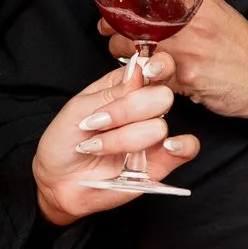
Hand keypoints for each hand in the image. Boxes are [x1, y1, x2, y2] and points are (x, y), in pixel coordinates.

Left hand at [33, 53, 199, 224]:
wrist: (58, 183)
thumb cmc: (63, 143)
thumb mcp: (76, 110)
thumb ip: (110, 92)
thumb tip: (140, 71)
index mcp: (124, 87)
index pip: (154, 67)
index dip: (158, 65)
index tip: (148, 71)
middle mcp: (143, 108)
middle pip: (161, 96)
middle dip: (128, 110)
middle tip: (99, 122)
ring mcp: (152, 135)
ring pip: (159, 126)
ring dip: (123, 139)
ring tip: (97, 147)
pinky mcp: (160, 162)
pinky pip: (188, 149)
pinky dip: (182, 145)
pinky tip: (165, 147)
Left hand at [103, 0, 247, 119]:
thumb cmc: (238, 44)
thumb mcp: (217, 7)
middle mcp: (189, 19)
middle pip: (131, 16)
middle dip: (112, 25)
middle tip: (108, 30)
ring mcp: (185, 48)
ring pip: (132, 48)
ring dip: (122, 52)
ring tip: (128, 54)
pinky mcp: (183, 77)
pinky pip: (148, 74)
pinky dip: (142, 75)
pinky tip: (145, 73)